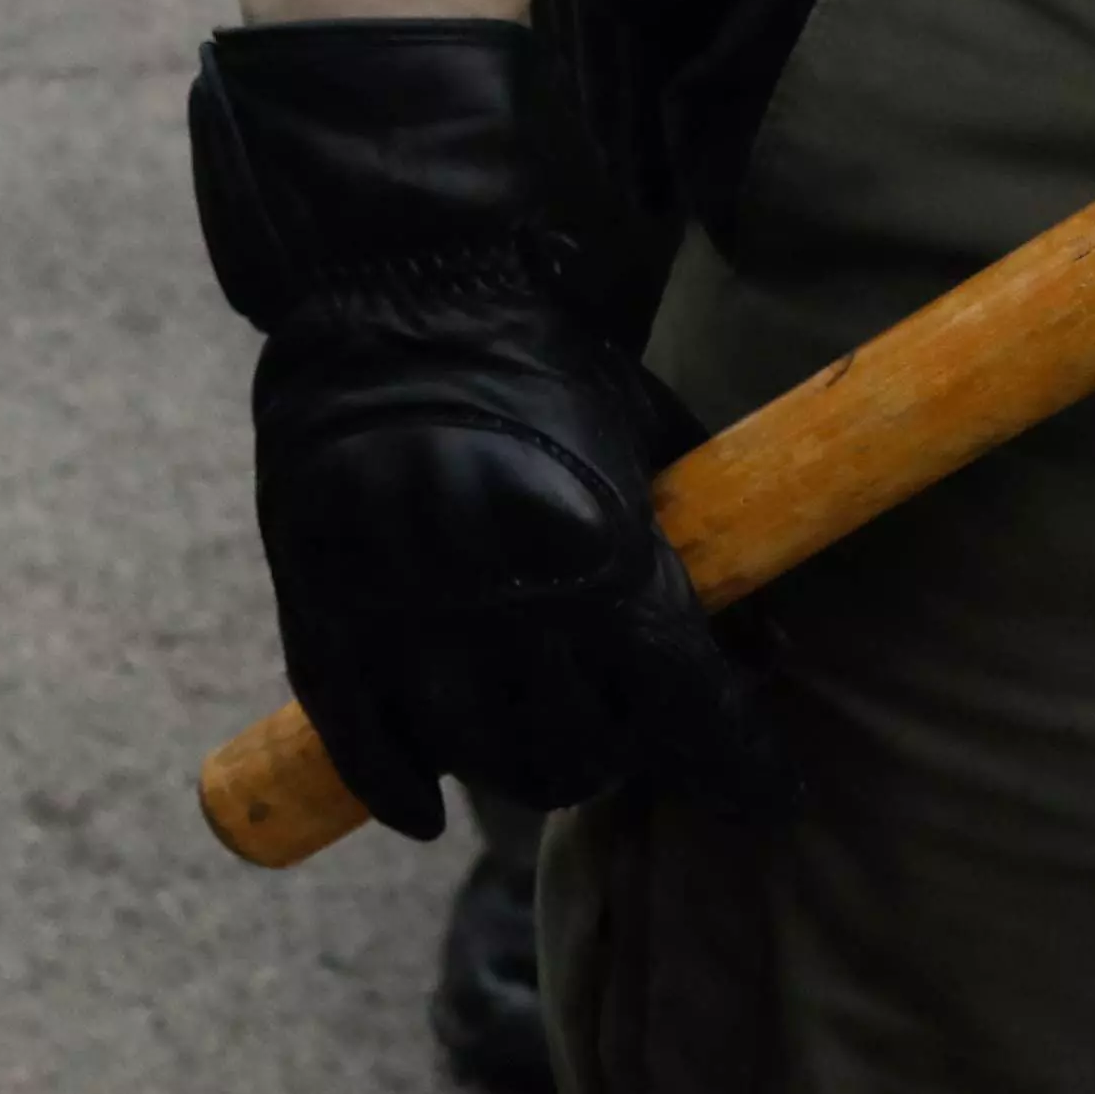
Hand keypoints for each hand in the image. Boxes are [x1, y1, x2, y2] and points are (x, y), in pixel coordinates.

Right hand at [191, 20, 783, 838]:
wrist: (399, 291)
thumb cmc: (547, 366)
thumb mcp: (653, 441)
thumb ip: (703, 551)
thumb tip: (765, 659)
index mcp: (599, 552)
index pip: (690, 713)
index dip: (741, 772)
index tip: (769, 802)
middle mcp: (504, 596)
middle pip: (583, 752)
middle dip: (622, 754)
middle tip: (628, 727)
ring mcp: (405, 607)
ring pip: (480, 757)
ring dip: (520, 766)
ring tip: (537, 738)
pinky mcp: (325, 602)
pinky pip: (364, 739)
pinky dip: (401, 785)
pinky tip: (428, 802)